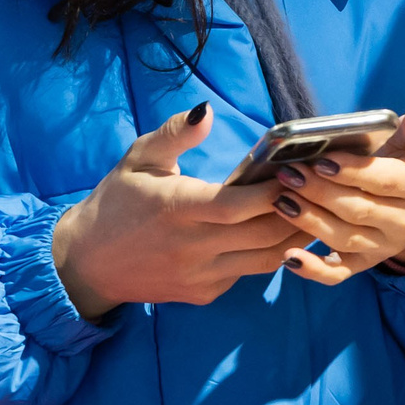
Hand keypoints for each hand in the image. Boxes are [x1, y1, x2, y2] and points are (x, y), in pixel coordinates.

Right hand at [51, 105, 307, 316]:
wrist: (87, 264)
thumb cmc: (116, 203)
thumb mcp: (138, 159)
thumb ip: (175, 134)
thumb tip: (206, 111)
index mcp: (177, 209)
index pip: (239, 205)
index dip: (274, 190)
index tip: (296, 170)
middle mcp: (193, 247)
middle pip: (264, 234)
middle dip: (298, 211)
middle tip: (318, 188)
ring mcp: (201, 276)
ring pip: (266, 260)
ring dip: (293, 237)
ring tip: (313, 211)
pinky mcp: (204, 293)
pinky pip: (247, 274)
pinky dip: (268, 254)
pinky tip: (280, 234)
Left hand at [272, 109, 404, 286]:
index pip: (383, 182)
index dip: (351, 172)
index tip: (320, 161)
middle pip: (357, 210)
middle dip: (319, 192)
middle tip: (289, 174)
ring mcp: (384, 247)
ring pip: (344, 238)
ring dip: (309, 221)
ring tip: (281, 200)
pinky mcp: (366, 263)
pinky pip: (339, 274)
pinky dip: (313, 270)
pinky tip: (289, 257)